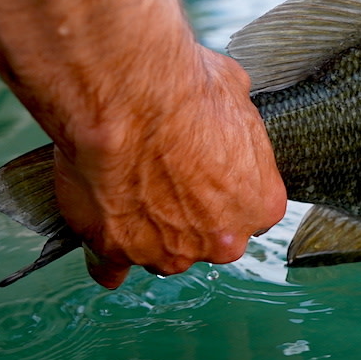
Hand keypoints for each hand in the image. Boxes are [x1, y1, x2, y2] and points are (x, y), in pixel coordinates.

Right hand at [52, 48, 286, 288]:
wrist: (130, 100)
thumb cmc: (186, 94)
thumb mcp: (235, 95)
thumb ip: (236, 124)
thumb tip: (227, 108)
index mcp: (259, 204)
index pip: (249, 210)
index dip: (225, 191)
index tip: (206, 174)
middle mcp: (221, 239)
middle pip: (209, 237)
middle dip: (190, 214)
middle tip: (165, 175)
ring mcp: (169, 250)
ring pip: (161, 250)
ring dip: (147, 228)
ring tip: (126, 187)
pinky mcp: (117, 251)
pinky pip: (110, 265)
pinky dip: (104, 252)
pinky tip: (100, 235)